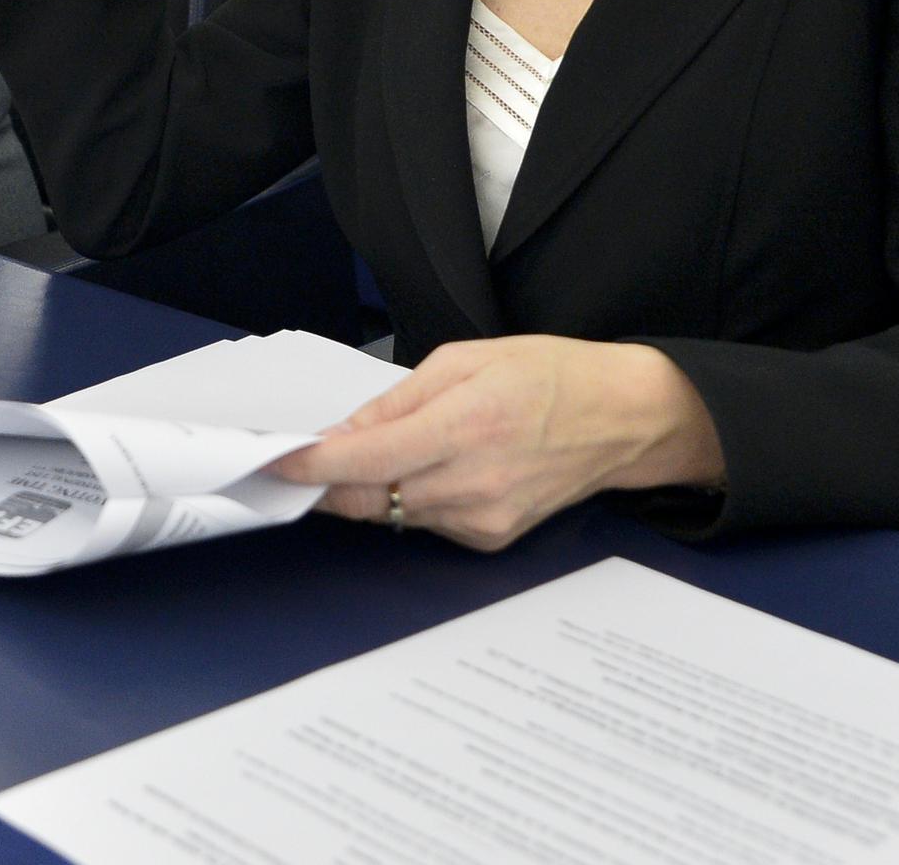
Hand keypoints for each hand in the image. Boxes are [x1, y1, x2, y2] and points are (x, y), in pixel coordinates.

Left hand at [273, 336, 725, 551]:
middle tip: (294, 467)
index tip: (276, 461)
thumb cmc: (551, 375)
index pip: (366, 459)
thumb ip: (401, 398)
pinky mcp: (493, 539)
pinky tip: (424, 471)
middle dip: (325, 485)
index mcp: (466, 424)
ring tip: (363, 458)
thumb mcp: (469, 359)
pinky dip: (410, 500)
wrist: (623, 418)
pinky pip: (428, 524)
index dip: (311, 465)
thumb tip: (347, 432)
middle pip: (370, 499)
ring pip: (394, 516)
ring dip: (367, 491)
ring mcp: (483, 518)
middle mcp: (472, 481)